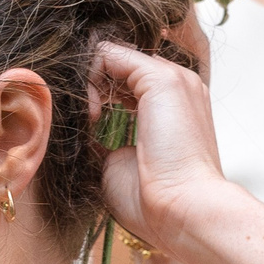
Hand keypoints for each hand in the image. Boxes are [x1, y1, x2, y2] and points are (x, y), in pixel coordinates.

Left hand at [93, 40, 238, 257]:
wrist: (184, 211)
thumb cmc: (153, 200)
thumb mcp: (119, 162)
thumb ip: (103, 139)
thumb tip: (79, 130)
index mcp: (175, 105)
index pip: (129, 76)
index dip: (101, 93)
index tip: (91, 127)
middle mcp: (178, 86)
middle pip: (122, 61)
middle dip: (94, 84)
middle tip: (89, 121)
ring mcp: (173, 78)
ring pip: (114, 53)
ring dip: (90, 80)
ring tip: (91, 118)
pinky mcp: (160, 79)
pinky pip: (108, 52)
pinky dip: (90, 76)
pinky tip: (93, 113)